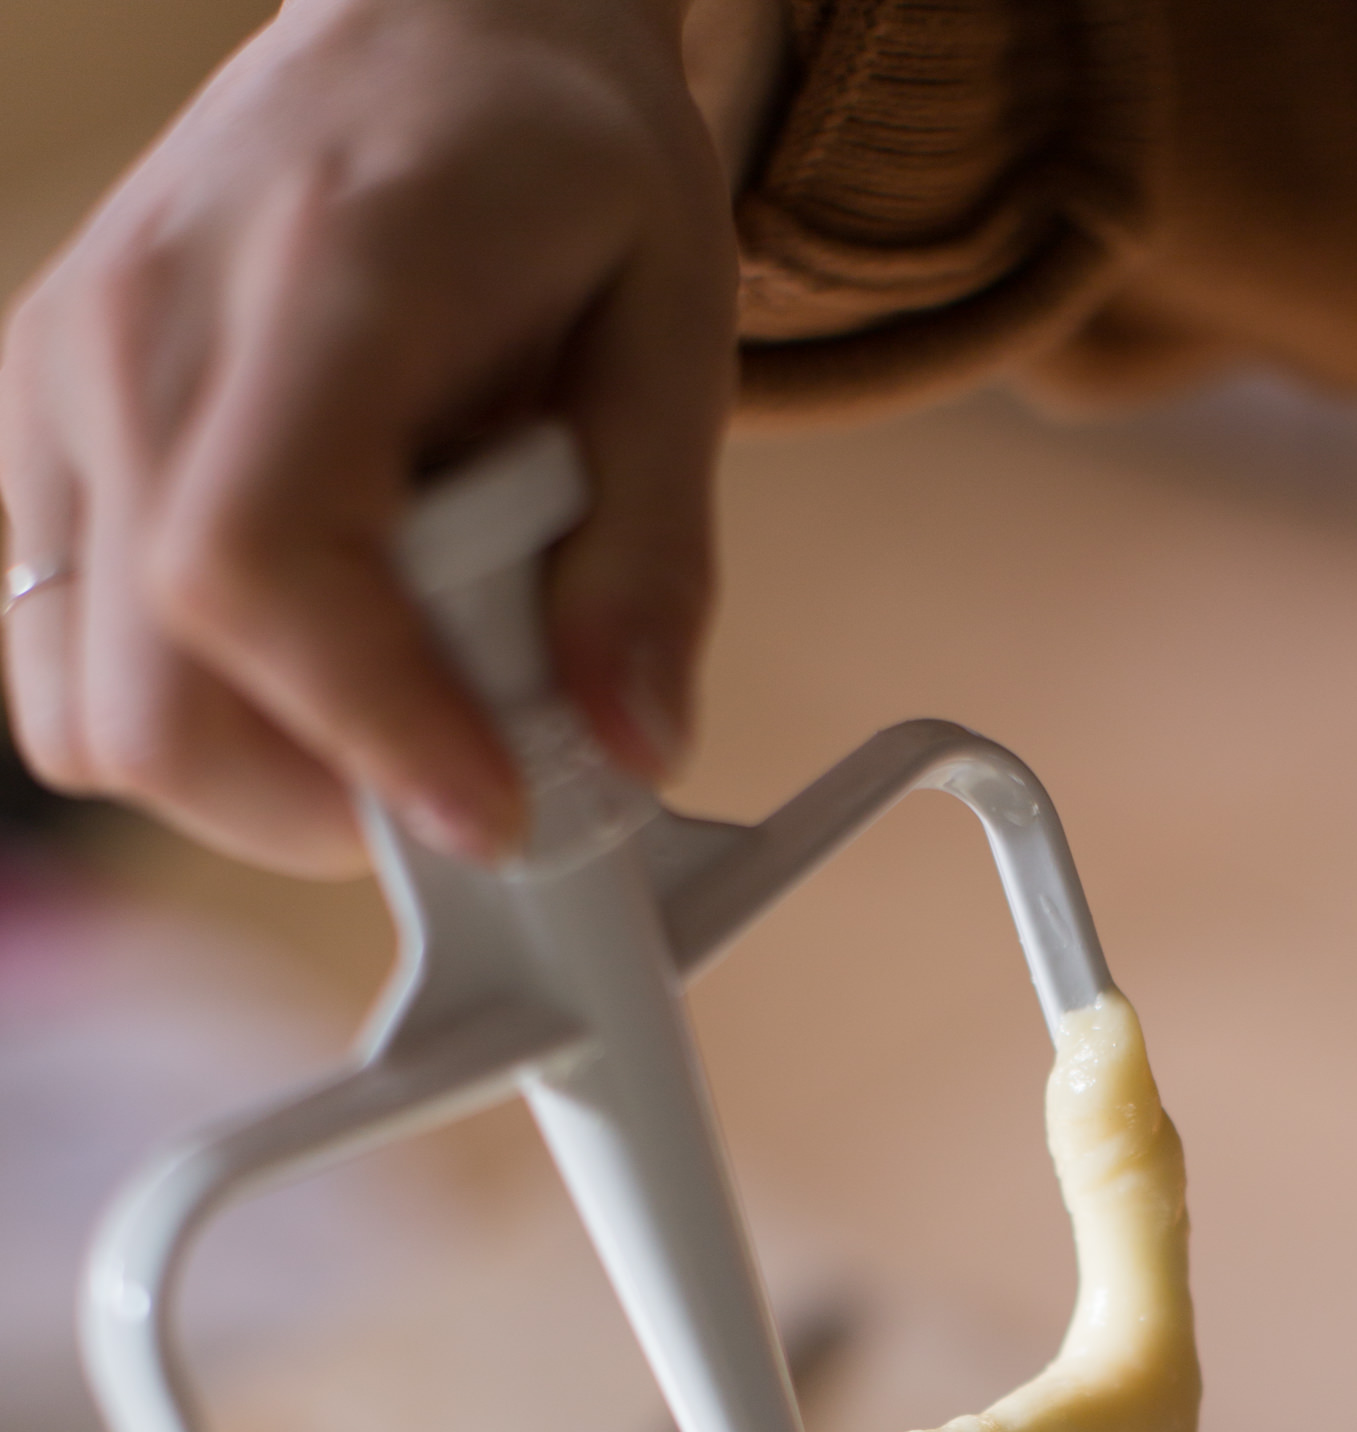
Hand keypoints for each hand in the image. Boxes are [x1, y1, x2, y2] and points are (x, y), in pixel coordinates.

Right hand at [0, 0, 754, 873]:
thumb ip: (656, 548)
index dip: (368, 731)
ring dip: (255, 784)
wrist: (430, 26)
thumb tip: (633, 746)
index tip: (495, 811)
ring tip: (392, 717)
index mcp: (318, 278)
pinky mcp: (35, 436)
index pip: (255, 562)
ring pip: (87, 715)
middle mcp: (144, 331)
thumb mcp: (675, 325)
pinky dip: (196, 722)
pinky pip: (65, 670)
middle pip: (150, 694)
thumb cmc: (556, 167)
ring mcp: (60, 384)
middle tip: (461, 780)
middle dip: (322, 804)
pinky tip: (311, 662)